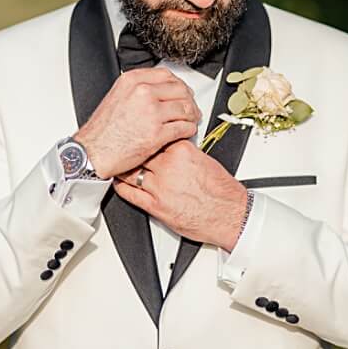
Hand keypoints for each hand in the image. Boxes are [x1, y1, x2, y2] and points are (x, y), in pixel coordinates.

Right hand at [74, 69, 199, 179]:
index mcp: (133, 81)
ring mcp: (151, 113)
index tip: (181, 92)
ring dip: (191, 115)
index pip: (167, 75)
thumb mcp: (116, 98)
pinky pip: (183, 127)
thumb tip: (155, 91)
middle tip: (191, 108)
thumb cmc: (101, 132)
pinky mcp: (157, 134)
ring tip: (190, 121)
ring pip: (184, 108)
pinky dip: (189, 129)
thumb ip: (136, 90)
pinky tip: (186, 131)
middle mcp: (143, 93)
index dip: (178, 84)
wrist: (91, 153)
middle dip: (189, 100)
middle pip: (179, 90)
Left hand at [114, 140, 249, 248]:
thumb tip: (171, 147)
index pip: (157, 136)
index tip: (141, 133)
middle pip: (141, 152)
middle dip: (134, 150)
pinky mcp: (155, 206)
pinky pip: (129, 194)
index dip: (147, 136)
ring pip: (132, 171)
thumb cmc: (221, 190)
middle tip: (125, 147)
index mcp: (182, 151)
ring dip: (124, 167)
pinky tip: (118, 182)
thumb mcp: (204, 159)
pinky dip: (121, 186)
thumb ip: (183, 152)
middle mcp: (168, 167)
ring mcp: (159, 187)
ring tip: (119, 164)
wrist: (229, 214)